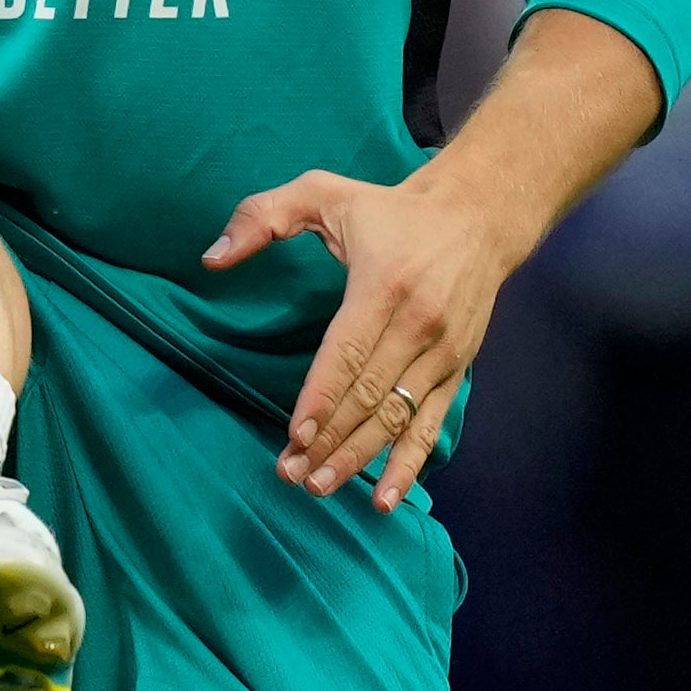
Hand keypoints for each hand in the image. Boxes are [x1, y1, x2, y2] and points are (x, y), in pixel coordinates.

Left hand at [202, 167, 507, 513]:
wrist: (478, 217)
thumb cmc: (389, 209)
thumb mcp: (323, 191)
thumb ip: (263, 216)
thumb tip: (212, 259)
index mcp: (384, 284)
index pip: (348, 352)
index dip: (322, 397)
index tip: (294, 435)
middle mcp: (419, 324)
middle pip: (369, 394)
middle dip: (329, 440)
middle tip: (291, 475)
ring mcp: (442, 353)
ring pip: (396, 416)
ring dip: (358, 458)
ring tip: (319, 487)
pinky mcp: (457, 370)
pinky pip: (429, 425)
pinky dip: (408, 464)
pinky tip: (383, 498)